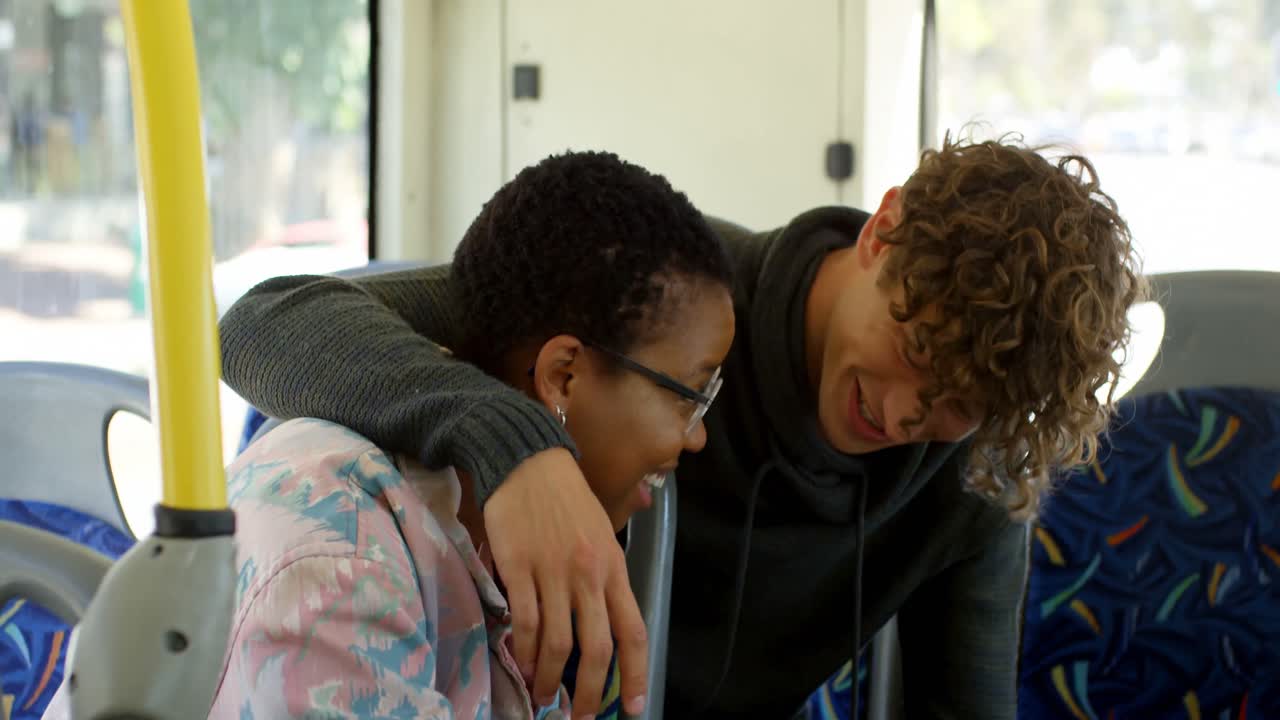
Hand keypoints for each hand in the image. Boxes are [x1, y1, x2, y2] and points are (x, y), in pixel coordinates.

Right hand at [484, 448, 648, 716]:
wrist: (527, 461)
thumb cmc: (566, 498)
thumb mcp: (602, 532)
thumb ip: (606, 574)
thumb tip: (607, 620)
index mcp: (613, 568)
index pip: (633, 631)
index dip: (635, 674)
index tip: (633, 706)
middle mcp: (588, 575)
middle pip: (595, 649)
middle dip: (589, 693)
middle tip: (580, 716)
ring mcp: (552, 573)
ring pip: (556, 643)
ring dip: (548, 678)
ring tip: (543, 696)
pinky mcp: (518, 569)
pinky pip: (524, 622)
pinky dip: (523, 650)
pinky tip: (521, 663)